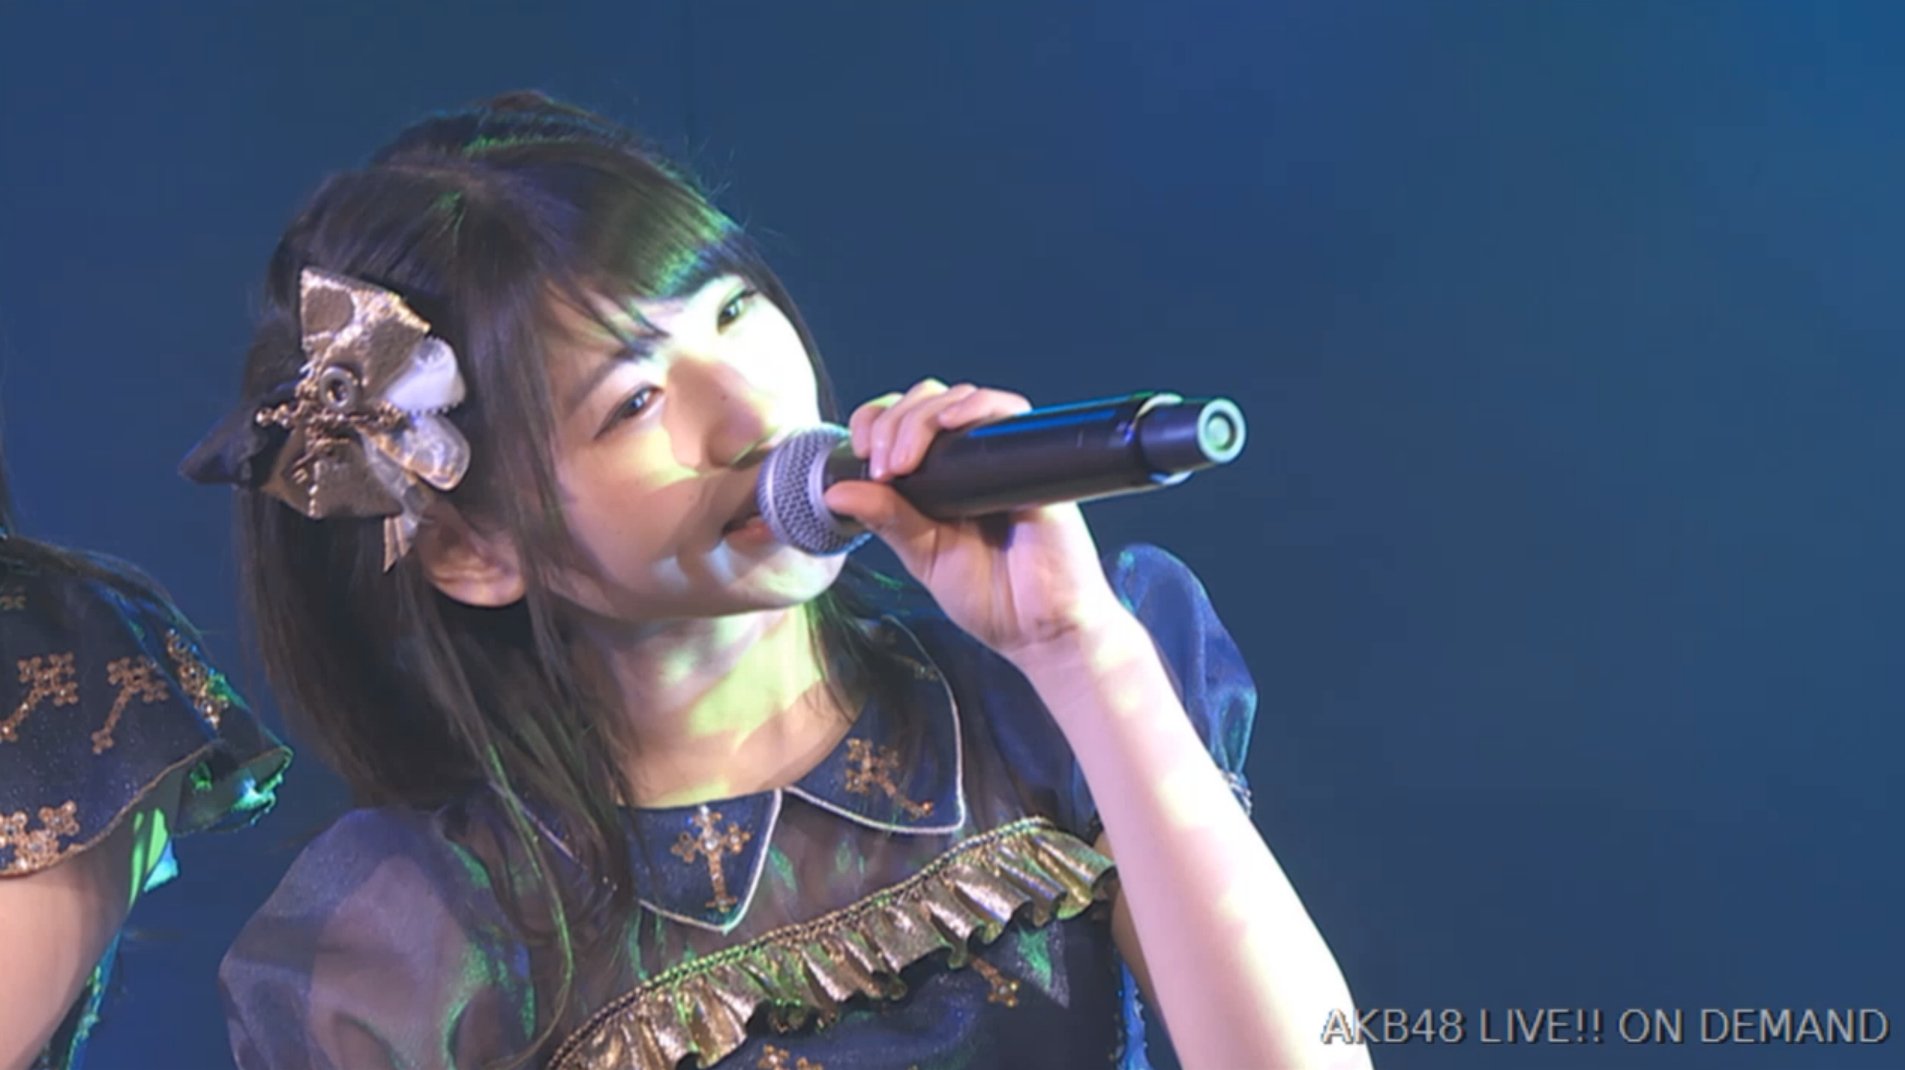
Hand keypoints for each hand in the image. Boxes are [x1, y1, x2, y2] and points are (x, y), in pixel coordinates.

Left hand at [822, 380, 1128, 664]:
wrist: (1043, 629)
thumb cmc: (992, 596)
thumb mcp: (923, 555)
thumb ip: (886, 519)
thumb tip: (834, 490)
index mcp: (940, 478)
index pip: (902, 421)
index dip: (876, 421)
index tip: (861, 454)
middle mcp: (971, 460)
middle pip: (925, 401)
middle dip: (891, 422)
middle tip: (883, 467)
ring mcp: (1003, 457)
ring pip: (958, 398)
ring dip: (920, 417)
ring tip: (904, 462)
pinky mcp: (1034, 460)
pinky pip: (1007, 412)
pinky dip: (974, 407)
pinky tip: (950, 424)